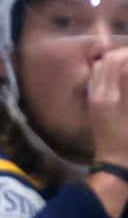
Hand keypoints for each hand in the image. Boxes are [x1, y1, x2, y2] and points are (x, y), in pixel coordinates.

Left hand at [88, 47, 127, 167]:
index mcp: (116, 100)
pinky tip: (121, 74)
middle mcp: (102, 97)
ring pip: (101, 67)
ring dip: (116, 60)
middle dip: (126, 54)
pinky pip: (97, 78)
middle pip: (110, 60)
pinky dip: (108, 70)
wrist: (115, 163)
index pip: (121, 64)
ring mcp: (95, 99)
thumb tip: (126, 71)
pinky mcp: (92, 103)